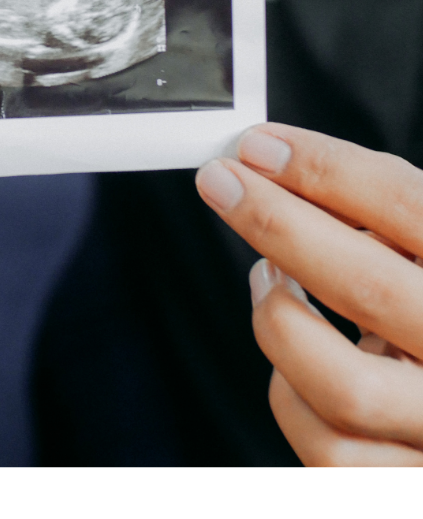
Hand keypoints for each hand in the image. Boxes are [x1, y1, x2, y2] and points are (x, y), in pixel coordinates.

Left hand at [195, 123, 422, 466]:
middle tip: (221, 182)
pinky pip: (328, 448)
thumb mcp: (422, 249)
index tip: (259, 146)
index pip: (408, 207)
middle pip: (367, 285)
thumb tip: (278, 164)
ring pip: (339, 383)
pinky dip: (289, 394)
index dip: (326, 168)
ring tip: (267, 277)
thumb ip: (380, 211)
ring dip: (278, 318)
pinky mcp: (406, 477)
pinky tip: (291, 360)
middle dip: (276, 223)